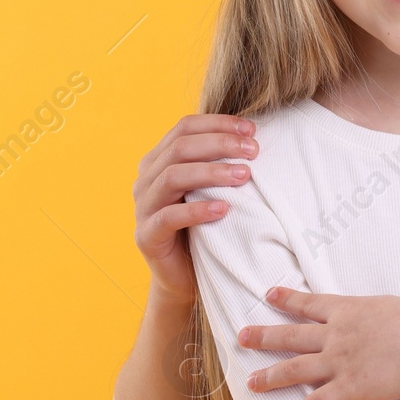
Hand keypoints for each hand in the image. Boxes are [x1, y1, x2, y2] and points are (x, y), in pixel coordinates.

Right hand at [134, 113, 257, 302]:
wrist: (186, 275)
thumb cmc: (206, 226)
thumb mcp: (213, 190)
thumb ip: (221, 164)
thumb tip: (256, 138)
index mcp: (159, 161)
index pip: (184, 128)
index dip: (218, 124)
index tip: (252, 129)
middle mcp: (145, 179)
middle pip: (179, 148)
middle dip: (220, 144)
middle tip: (253, 151)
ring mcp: (143, 208)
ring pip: (172, 177)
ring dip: (211, 173)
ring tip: (244, 176)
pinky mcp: (147, 236)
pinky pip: (168, 218)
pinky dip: (197, 210)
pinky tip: (224, 209)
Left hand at [239, 286, 399, 399]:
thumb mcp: (393, 307)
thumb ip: (376, 314)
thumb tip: (376, 317)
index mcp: (349, 311)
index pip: (311, 303)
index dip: (288, 298)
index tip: (269, 294)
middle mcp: (336, 335)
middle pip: (292, 335)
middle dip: (264, 336)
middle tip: (242, 336)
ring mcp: (338, 362)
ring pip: (294, 369)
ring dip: (270, 377)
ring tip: (251, 382)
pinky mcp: (347, 389)